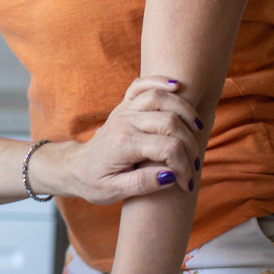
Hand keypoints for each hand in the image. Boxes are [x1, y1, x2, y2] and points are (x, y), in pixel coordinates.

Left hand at [37, 76, 201, 201]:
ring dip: (184, 111)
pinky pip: (141, 85)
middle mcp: (124, 122)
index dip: (184, 166)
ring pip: (160, 98)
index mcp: (123, 144)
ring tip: (198, 129)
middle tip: (194, 163)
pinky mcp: (124, 106)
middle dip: (189, 143)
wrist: (75, 167)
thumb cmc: (94, 182)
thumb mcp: (115, 192)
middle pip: (169, 121)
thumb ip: (143, 184)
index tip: (186, 183)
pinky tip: (178, 86)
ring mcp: (123, 111)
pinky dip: (160, 81)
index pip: (167, 148)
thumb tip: (171, 176)